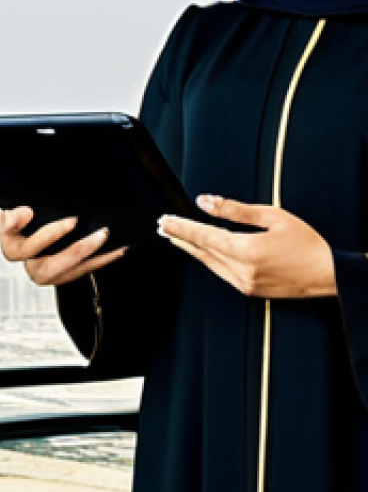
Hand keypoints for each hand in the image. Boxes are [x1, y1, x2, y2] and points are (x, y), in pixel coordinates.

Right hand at [0, 205, 128, 286]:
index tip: (67, 220)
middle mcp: (30, 265)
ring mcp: (49, 273)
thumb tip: (19, 216)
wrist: (34, 225)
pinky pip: (84, 270)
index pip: (26, 248)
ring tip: (106, 238)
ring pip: (70, 273)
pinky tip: (117, 249)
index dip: (46, 236)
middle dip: (76, 251)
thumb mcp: (12, 215)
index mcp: (13, 249)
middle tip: (94, 231)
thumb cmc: (23, 221)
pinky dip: (102, 260)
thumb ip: (11, 217)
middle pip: (49, 267)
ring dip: (92, 256)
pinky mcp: (66, 274)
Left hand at [157, 194, 336, 297]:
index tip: (164, 220)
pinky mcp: (248, 290)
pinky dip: (209, 258)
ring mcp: (243, 283)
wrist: (328, 274)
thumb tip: (205, 202)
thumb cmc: (306, 244)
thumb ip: (235, 210)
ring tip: (176, 237)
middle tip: (162, 226)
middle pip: (201, 251)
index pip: (203, 236)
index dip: (181, 227)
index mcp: (246, 250)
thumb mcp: (273, 217)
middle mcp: (241, 270)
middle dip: (180, 237)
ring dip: (192, 248)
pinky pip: (221, 271)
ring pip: (209, 263)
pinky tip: (204, 250)